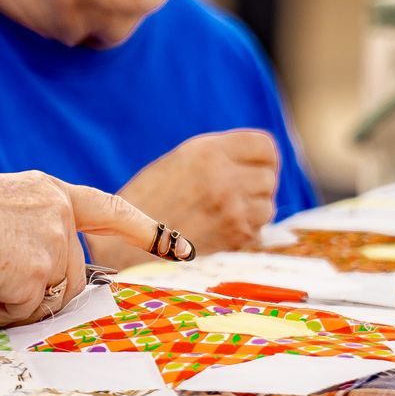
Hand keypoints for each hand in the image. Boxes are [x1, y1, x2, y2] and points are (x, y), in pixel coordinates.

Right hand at [0, 169, 162, 329]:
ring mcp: (53, 245)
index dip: (144, 229)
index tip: (179, 247)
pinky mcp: (39, 276)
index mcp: (47, 191)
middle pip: (71, 275)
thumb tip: (21, 262)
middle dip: (38, 291)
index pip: (107, 208)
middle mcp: (58, 214)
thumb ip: (22, 222)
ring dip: (14, 305)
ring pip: (51, 299)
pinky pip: (24, 314)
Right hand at [91, 130, 279, 266]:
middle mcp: (224, 179)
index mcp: (208, 152)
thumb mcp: (181, 162)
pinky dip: (244, 234)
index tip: (251, 167)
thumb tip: (262, 162)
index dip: (261, 158)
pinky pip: (257, 233)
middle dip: (255, 186)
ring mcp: (233, 212)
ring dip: (252, 211)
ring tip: (220, 215)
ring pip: (267, 207)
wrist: (124, 249)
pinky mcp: (235, 242)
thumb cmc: (148, 203)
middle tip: (231, 195)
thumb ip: (219, 156)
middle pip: (270, 177)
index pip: (266, 146)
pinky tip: (216, 234)